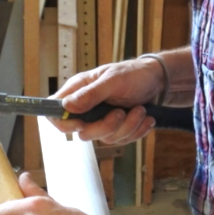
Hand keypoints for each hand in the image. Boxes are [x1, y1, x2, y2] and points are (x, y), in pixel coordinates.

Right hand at [49, 58, 164, 144]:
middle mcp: (87, 107)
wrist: (158, 81)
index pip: (55, 111)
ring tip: (140, 110)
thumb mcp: (113, 80)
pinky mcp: (116, 128)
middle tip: (121, 112)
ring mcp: (102, 119)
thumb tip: (66, 106)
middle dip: (106, 126)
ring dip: (127, 126)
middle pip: (82, 132)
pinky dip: (136, 130)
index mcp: (79, 90)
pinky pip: (121, 140)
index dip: (63, 122)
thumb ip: (90, 94)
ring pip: (105, 138)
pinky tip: (146, 118)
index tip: (81, 123)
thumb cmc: (134, 74)